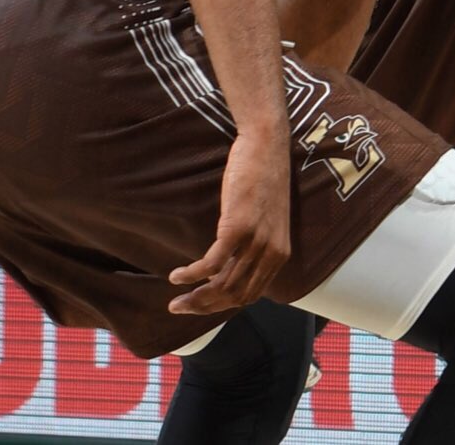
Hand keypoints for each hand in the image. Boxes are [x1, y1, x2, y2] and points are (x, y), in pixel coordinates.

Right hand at [168, 129, 290, 315]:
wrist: (266, 146)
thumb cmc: (262, 179)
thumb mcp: (266, 220)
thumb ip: (254, 246)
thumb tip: (227, 268)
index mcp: (280, 254)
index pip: (250, 296)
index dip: (222, 305)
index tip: (201, 304)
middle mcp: (271, 253)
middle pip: (234, 297)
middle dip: (204, 307)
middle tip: (179, 307)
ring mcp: (256, 241)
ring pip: (222, 285)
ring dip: (194, 297)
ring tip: (175, 299)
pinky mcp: (238, 227)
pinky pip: (211, 264)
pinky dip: (191, 275)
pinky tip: (176, 276)